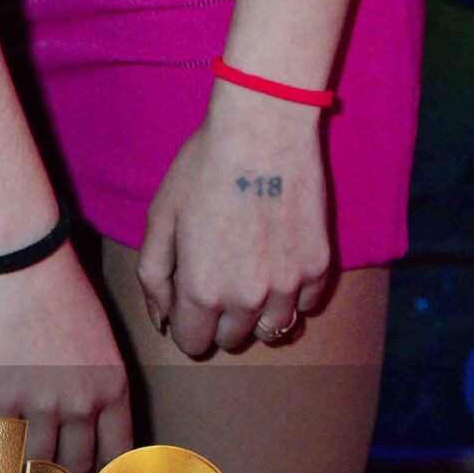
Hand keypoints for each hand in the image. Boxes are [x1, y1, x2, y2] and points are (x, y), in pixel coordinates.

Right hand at [0, 248, 132, 472]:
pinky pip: (2, 449)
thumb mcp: (97, 337)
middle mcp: (85, 403)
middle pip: (77, 466)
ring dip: (28, 472)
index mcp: (114, 386)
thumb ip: (95, 381)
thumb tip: (84, 421)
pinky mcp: (3, 399)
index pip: (119, 454)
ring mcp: (43, 404)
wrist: (21, 256)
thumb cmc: (58, 286)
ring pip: (39, 467)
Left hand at [137, 81, 333, 357]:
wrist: (264, 128)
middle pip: (233, 339)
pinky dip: (293, 292)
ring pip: (272, 329)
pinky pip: (306, 304)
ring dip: (259, 310)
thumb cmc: (205, 165)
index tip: (192, 297)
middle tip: (221, 271)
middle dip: (222, 316)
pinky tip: (280, 256)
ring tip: (252, 267)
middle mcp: (247, 299)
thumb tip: (161, 320)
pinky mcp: (319, 267)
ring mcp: (288, 286)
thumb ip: (154, 274)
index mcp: (202, 290)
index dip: (189, 322)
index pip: (194, 344)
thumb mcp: (162, 214)